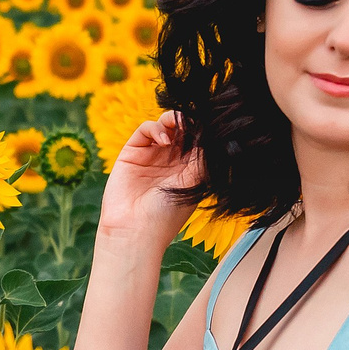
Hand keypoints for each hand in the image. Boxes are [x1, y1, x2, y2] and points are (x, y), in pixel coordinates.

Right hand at [98, 112, 202, 241]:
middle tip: (195, 121)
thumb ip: (204, 157)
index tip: (211, 126)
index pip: (199, 141)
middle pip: (183, 130)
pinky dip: (157, 128)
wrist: (135, 229)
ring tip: (180, 126)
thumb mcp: (194, 184)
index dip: (204, 131)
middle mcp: (171, 160)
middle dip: (189, 122)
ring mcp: (151, 155)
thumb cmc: (168, 214)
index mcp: (189, 169)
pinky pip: (146, 129)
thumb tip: (215, 133)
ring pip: (165, 125)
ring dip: (174, 120)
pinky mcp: (132, 152)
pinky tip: (165, 140)